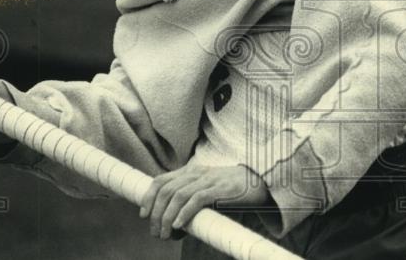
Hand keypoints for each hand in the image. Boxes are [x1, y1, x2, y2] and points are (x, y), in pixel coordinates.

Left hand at [140, 164, 271, 239]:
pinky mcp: (220, 189)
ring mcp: (208, 180)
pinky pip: (196, 200)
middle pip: (166, 191)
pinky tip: (178, 226)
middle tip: (156, 232)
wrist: (262, 180)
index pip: (161, 180)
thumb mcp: (209, 189)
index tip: (144, 214)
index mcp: (191, 172)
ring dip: (166, 218)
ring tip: (165, 234)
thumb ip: (192, 199)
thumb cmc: (233, 189)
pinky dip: (183, 213)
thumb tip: (175, 224)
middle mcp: (197, 173)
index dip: (148, 197)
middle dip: (155, 214)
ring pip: (177, 196)